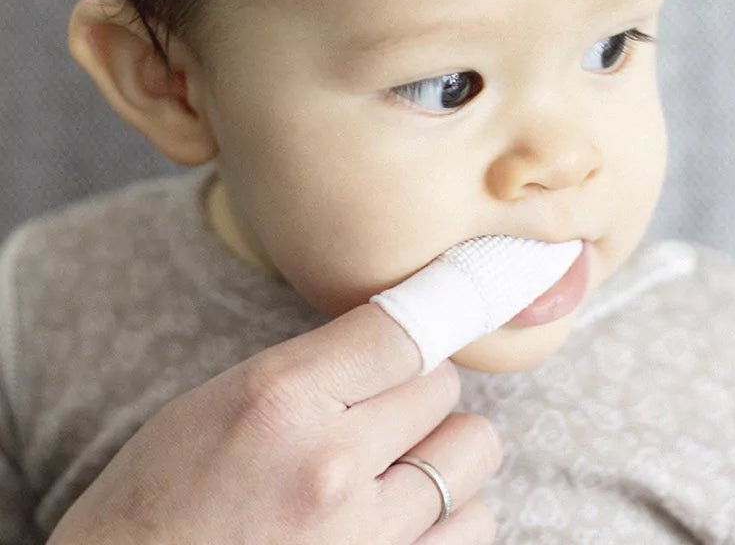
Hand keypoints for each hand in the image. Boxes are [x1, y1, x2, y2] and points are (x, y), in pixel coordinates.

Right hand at [48, 303, 501, 543]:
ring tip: (393, 471)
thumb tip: (401, 341)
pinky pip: (474, 527)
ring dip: (443, 455)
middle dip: (418, 393)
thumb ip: (315, 370)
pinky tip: (400, 518)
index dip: (424, 320)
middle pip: (443, 388)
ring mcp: (364, 541)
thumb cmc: (156, 507)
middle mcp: (330, 468)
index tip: (442, 316)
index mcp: (280, 401)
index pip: (403, 329)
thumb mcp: (218, 404)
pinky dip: (448, 516)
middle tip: (380, 413)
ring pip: (472, 455)